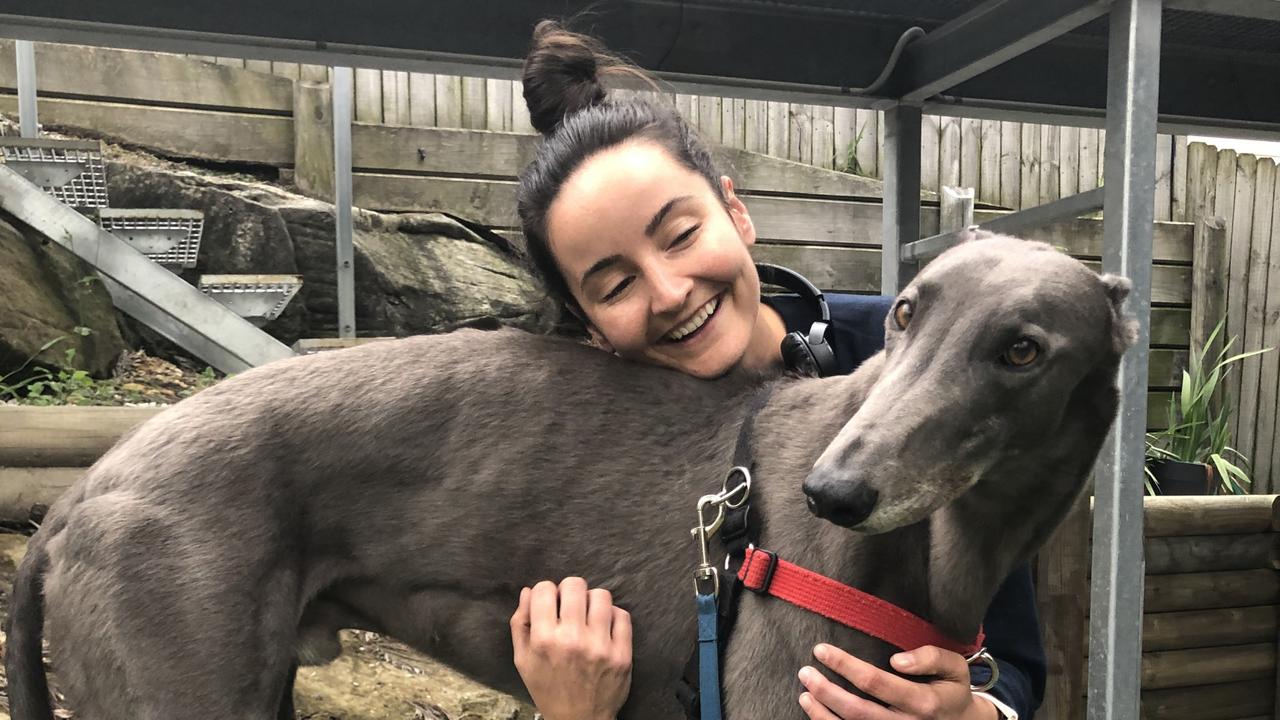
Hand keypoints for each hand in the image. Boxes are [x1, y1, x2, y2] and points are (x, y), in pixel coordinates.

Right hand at [510, 577, 632, 719]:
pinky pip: (622, 615)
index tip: (550, 603)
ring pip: (601, 595)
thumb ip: (520, 624)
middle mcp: (573, 639)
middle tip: (570, 606)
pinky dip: (612, 616)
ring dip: (592, 601)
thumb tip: (529, 591)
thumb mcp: (523, 661)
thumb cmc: (549, 689)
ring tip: (588, 616)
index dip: (546, 592)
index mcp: (544, 640)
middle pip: (574, 585)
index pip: (545, 589)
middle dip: (569, 591)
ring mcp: (600, 646)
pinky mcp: (622, 653)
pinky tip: (604, 627)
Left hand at [797, 644, 998, 719]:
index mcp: (923, 702)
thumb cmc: (953, 691)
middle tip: (805, 671)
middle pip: (857, 710)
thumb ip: (931, 657)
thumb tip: (897, 660)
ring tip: (804, 692)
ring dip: (822, 713)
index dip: (845, 666)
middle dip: (826, 690)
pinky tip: (816, 713)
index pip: (875, 682)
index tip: (822, 650)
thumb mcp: (955, 668)